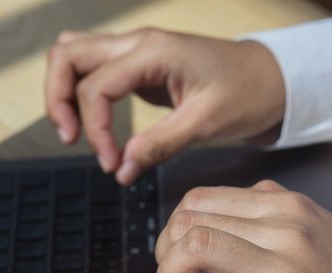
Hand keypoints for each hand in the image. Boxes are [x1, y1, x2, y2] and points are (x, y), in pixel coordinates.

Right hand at [45, 28, 285, 185]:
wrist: (273, 80)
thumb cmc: (248, 93)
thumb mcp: (205, 123)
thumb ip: (160, 145)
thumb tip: (122, 170)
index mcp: (154, 51)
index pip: (96, 85)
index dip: (95, 128)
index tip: (111, 164)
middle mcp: (138, 43)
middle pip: (68, 55)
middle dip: (58, 98)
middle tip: (71, 140)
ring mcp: (137, 51)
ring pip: (75, 55)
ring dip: (64, 91)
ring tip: (75, 133)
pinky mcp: (140, 66)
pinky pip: (96, 69)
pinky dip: (84, 93)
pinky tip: (96, 125)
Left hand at [152, 180, 331, 272]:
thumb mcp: (324, 229)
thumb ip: (279, 214)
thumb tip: (228, 213)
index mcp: (290, 206)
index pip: (206, 198)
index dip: (174, 224)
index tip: (172, 249)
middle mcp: (287, 229)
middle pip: (193, 220)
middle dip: (164, 249)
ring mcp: (287, 270)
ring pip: (200, 248)